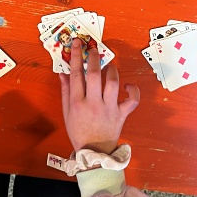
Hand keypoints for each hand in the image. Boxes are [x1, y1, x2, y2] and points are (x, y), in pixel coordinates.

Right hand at [59, 38, 139, 154]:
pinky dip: (132, 90)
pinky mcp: (121, 114)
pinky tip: (127, 85)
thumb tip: (63, 72)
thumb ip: (66, 91)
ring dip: (112, 70)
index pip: (76, 74)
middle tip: (94, 49)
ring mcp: (109, 108)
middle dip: (94, 58)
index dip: (76, 56)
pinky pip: (132, 100)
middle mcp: (93, 103)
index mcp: (77, 103)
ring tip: (109, 65)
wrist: (94, 152)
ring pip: (112, 83)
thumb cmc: (79, 132)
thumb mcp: (67, 112)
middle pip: (94, 75)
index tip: (77, 44)